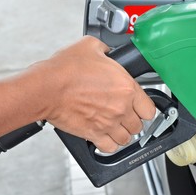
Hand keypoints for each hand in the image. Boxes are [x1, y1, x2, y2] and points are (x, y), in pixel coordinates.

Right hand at [35, 36, 155, 152]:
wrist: (46, 88)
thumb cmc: (65, 69)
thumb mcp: (90, 47)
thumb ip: (105, 50)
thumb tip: (107, 51)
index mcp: (126, 87)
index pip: (149, 109)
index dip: (144, 108)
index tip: (139, 107)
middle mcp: (121, 108)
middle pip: (138, 125)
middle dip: (132, 120)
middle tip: (123, 115)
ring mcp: (108, 123)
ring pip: (126, 138)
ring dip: (122, 133)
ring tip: (114, 126)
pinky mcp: (94, 134)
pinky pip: (110, 148)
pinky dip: (109, 144)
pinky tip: (104, 136)